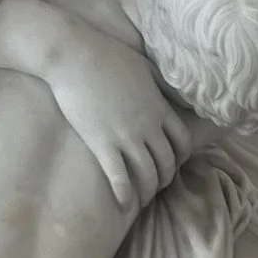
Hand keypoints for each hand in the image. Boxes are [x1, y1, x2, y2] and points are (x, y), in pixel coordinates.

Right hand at [42, 14, 191, 208]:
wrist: (75, 55)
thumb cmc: (106, 54)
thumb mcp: (143, 66)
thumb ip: (156, 83)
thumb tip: (164, 89)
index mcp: (159, 107)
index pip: (183, 140)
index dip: (181, 156)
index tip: (174, 161)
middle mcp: (149, 125)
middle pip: (167, 161)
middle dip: (165, 177)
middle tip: (158, 184)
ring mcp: (126, 136)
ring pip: (147, 174)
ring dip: (148, 190)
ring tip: (143, 198)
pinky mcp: (102, 143)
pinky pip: (119, 177)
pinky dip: (125, 193)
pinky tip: (123, 203)